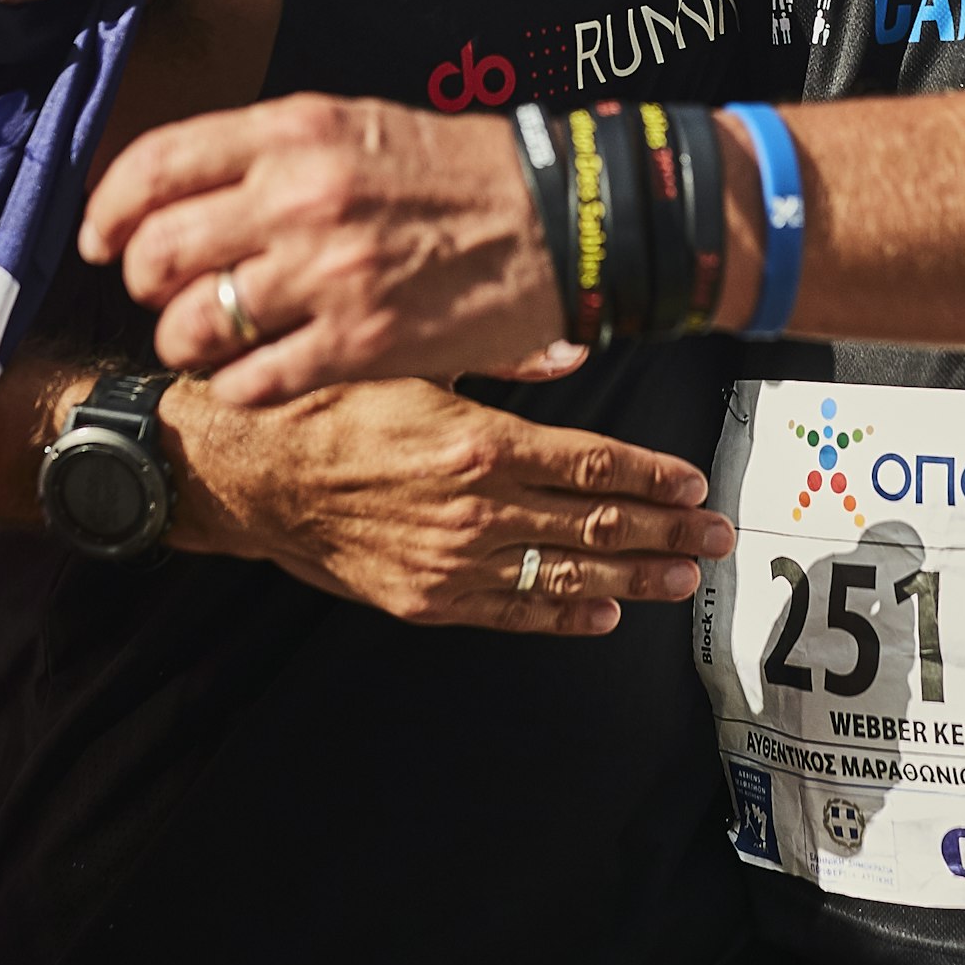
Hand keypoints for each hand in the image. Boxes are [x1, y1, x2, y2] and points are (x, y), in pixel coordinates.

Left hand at [83, 94, 566, 404]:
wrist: (559, 220)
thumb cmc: (452, 172)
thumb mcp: (352, 125)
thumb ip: (264, 152)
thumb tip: (174, 192)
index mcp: (294, 132)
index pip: (154, 167)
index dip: (108, 211)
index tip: (101, 239)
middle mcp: (300, 199)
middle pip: (156, 253)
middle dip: (141, 283)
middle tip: (162, 294)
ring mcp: (328, 276)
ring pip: (191, 326)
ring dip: (184, 342)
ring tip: (208, 339)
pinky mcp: (360, 345)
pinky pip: (250, 379)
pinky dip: (238, 383)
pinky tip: (258, 371)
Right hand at [167, 378, 731, 634]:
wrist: (247, 472)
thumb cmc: (324, 403)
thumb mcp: (412, 357)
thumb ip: (500, 356)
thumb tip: (572, 348)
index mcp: (480, 443)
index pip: (594, 463)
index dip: (654, 476)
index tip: (695, 483)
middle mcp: (476, 509)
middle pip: (596, 524)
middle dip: (666, 532)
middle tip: (717, 537)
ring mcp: (452, 562)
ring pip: (565, 574)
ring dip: (633, 579)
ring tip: (683, 580)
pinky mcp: (423, 599)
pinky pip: (509, 612)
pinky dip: (561, 616)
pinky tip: (602, 615)